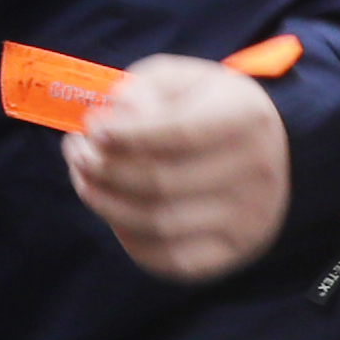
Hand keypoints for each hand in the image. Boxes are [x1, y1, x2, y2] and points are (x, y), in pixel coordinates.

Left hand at [67, 60, 292, 281]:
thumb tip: (116, 119)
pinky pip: (172, 260)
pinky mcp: (235, 251)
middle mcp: (257, 172)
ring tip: (82, 176)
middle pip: (161, 182)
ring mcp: (250, 218)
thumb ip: (146, 87)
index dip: (127, 134)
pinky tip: (112, 210)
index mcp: (246, 118)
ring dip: (105, 203)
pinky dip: (130, 238)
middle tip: (75, 151)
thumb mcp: (181, 79)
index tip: (91, 128)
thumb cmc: (207, 108)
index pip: (180, 132)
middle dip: (103, 168)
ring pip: (159, 224)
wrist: (265, 151)